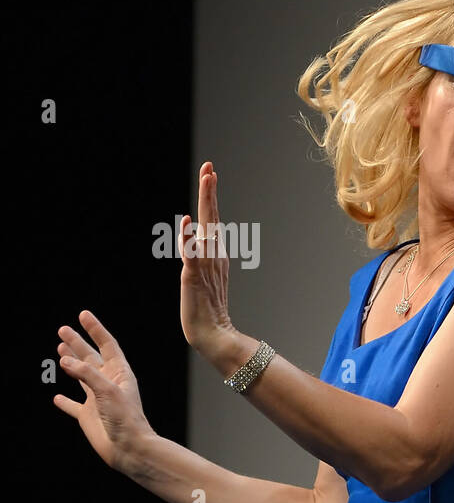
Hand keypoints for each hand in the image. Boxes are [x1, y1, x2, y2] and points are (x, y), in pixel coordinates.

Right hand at [53, 310, 155, 474]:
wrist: (129, 448)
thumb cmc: (126, 419)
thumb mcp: (108, 391)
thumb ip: (87, 373)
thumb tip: (65, 360)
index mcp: (120, 374)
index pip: (107, 345)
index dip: (95, 330)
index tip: (83, 315)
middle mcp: (108, 383)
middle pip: (91, 357)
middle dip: (78, 343)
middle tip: (63, 329)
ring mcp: (98, 399)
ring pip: (81, 376)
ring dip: (71, 363)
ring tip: (60, 349)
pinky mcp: (89, 416)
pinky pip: (74, 406)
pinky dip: (65, 402)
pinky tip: (57, 398)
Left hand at [180, 161, 236, 359]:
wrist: (212, 335)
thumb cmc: (206, 309)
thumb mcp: (202, 275)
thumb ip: (198, 251)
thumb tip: (195, 227)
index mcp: (215, 254)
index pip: (212, 219)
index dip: (210, 195)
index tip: (210, 172)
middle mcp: (213, 255)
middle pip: (212, 217)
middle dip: (209, 191)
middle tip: (209, 167)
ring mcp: (205, 265)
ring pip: (206, 228)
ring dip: (207, 204)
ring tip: (207, 181)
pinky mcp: (194, 277)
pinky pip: (191, 255)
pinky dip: (189, 240)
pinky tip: (188, 224)